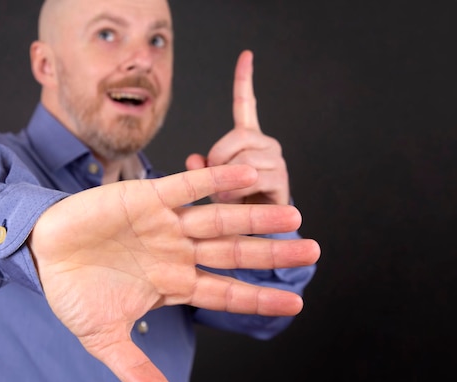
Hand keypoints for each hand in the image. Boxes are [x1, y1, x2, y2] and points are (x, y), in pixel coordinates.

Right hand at [28, 165, 319, 381]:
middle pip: (234, 253)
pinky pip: (188, 187)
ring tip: (293, 218)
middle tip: (312, 252)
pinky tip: (246, 177)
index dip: (258, 298)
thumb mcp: (103, 339)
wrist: (43, 254)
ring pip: (219, 219)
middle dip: (272, 253)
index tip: (294, 304)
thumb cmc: (73, 293)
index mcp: (172, 284)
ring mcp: (165, 225)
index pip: (225, 293)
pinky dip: (216, 180)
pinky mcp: (147, 198)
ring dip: (255, 218)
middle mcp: (176, 252)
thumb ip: (134, 367)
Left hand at [186, 50, 288, 204]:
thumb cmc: (229, 204)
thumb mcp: (208, 184)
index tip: (246, 55)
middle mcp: (264, 144)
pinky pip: (254, 178)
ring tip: (225, 196)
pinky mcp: (281, 179)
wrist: (251, 232)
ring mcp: (275, 160)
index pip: (245, 104)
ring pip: (243, 160)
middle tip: (215, 180)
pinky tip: (236, 200)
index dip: (244, 80)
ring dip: (226, 181)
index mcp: (246, 139)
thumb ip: (199, 168)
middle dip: (218, 160)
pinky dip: (237, 191)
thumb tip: (194, 160)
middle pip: (236, 137)